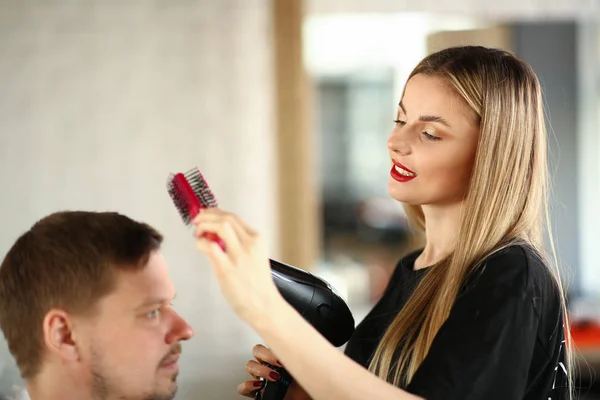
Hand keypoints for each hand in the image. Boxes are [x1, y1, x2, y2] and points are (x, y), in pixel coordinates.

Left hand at [192, 208, 282, 324]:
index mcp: (257, 240)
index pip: (235, 218)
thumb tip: (217, 236)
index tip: (207, 213)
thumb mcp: (255, 257)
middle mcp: (250, 244)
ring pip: (220, 226)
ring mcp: (238, 255)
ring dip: (204, 225)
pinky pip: (210, 246)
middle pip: (226, 219)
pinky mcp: (227, 268)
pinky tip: (199, 245)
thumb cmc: (258, 285)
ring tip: (197, 231)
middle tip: (197, 219)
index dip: (217, 212)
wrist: (264, 305)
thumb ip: (241, 244)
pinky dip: (201, 242)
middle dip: (208, 215)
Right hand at [238, 344, 310, 399]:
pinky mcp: (255, 391)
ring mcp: (260, 377)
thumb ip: (297, 357)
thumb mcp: (303, 368)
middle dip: (266, 355)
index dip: (273, 346)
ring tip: (273, 377)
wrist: (301, 399)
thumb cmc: (303, 386)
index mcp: (278, 356)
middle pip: (256, 350)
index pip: (268, 342)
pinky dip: (248, 385)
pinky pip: (243, 386)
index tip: (282, 354)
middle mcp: (268, 365)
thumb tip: (300, 347)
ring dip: (260, 369)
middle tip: (278, 364)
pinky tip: (259, 386)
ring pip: (249, 365)